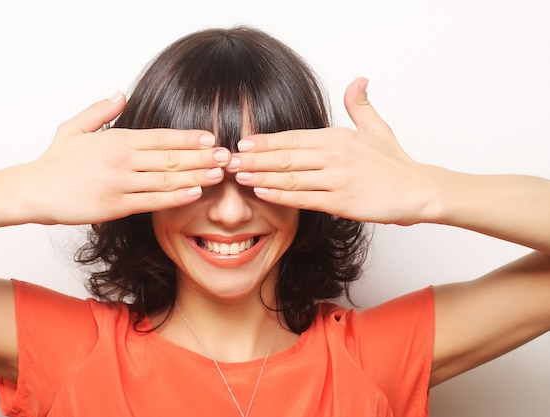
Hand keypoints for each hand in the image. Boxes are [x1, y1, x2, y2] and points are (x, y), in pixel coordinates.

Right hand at [15, 93, 229, 224]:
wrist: (32, 191)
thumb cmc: (55, 161)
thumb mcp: (74, 127)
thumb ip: (101, 111)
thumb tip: (121, 94)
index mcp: (116, 139)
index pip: (161, 136)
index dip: (188, 138)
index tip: (211, 137)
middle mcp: (122, 159)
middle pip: (170, 157)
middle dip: (202, 156)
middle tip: (226, 156)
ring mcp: (120, 183)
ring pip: (166, 179)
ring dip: (196, 176)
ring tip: (219, 174)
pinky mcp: (116, 206)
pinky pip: (152, 201)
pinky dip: (176, 197)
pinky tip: (195, 193)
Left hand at [228, 78, 434, 224]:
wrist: (418, 190)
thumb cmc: (395, 163)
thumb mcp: (377, 128)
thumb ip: (360, 105)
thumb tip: (358, 79)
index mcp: (337, 137)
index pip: (292, 137)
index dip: (265, 141)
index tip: (243, 143)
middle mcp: (334, 155)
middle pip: (285, 156)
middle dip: (254, 159)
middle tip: (229, 161)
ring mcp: (337, 179)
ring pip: (291, 177)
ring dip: (261, 176)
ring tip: (239, 177)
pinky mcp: (341, 202)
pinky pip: (304, 198)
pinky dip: (281, 195)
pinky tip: (263, 192)